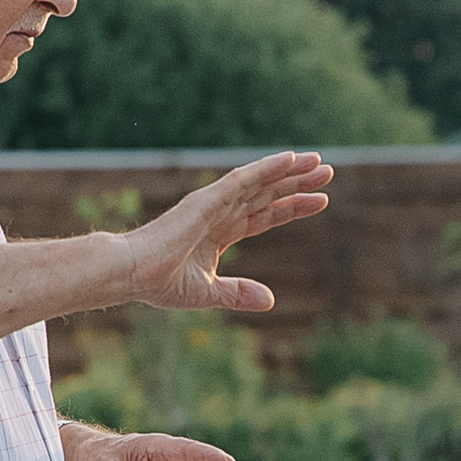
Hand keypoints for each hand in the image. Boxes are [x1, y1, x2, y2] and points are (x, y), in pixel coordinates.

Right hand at [126, 153, 333, 314]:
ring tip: (319, 163)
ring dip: (290, 172)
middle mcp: (220, 214)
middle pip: (268, 195)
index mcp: (219, 233)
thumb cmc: (160, 283)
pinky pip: (243, 180)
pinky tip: (290, 159)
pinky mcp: (207, 200)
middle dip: (298, 184)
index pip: (264, 216)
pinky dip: (267, 168)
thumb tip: (270, 301)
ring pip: (260, 183)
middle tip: (328, 172)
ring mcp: (214, 204)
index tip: (321, 201)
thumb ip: (238, 293)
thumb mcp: (209, 292)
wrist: (132, 274)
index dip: (292, 208)